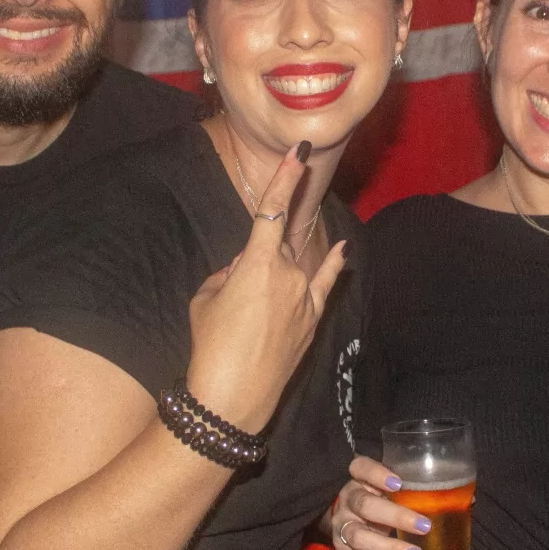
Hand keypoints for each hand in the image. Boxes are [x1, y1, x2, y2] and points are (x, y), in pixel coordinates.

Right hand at [186, 143, 346, 432]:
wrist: (232, 397)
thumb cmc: (210, 345)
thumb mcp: (206, 299)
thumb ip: (227, 273)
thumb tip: (242, 268)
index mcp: (257, 262)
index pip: (272, 210)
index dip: (285, 179)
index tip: (298, 152)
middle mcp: (289, 273)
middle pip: (276, 246)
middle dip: (256, 259)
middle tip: (234, 302)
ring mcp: (305, 297)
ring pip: (292, 268)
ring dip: (273, 276)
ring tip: (251, 315)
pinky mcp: (313, 319)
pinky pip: (325, 284)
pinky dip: (333, 265)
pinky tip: (342, 249)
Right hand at [330, 455, 429, 549]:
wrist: (348, 516)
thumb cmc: (380, 497)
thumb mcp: (391, 487)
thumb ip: (417, 489)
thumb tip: (467, 499)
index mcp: (359, 478)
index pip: (361, 468)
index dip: (377, 474)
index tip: (398, 483)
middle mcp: (348, 500)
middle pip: (365, 505)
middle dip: (395, 517)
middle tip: (424, 526)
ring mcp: (342, 525)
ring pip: (359, 536)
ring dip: (389, 547)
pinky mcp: (343, 549)